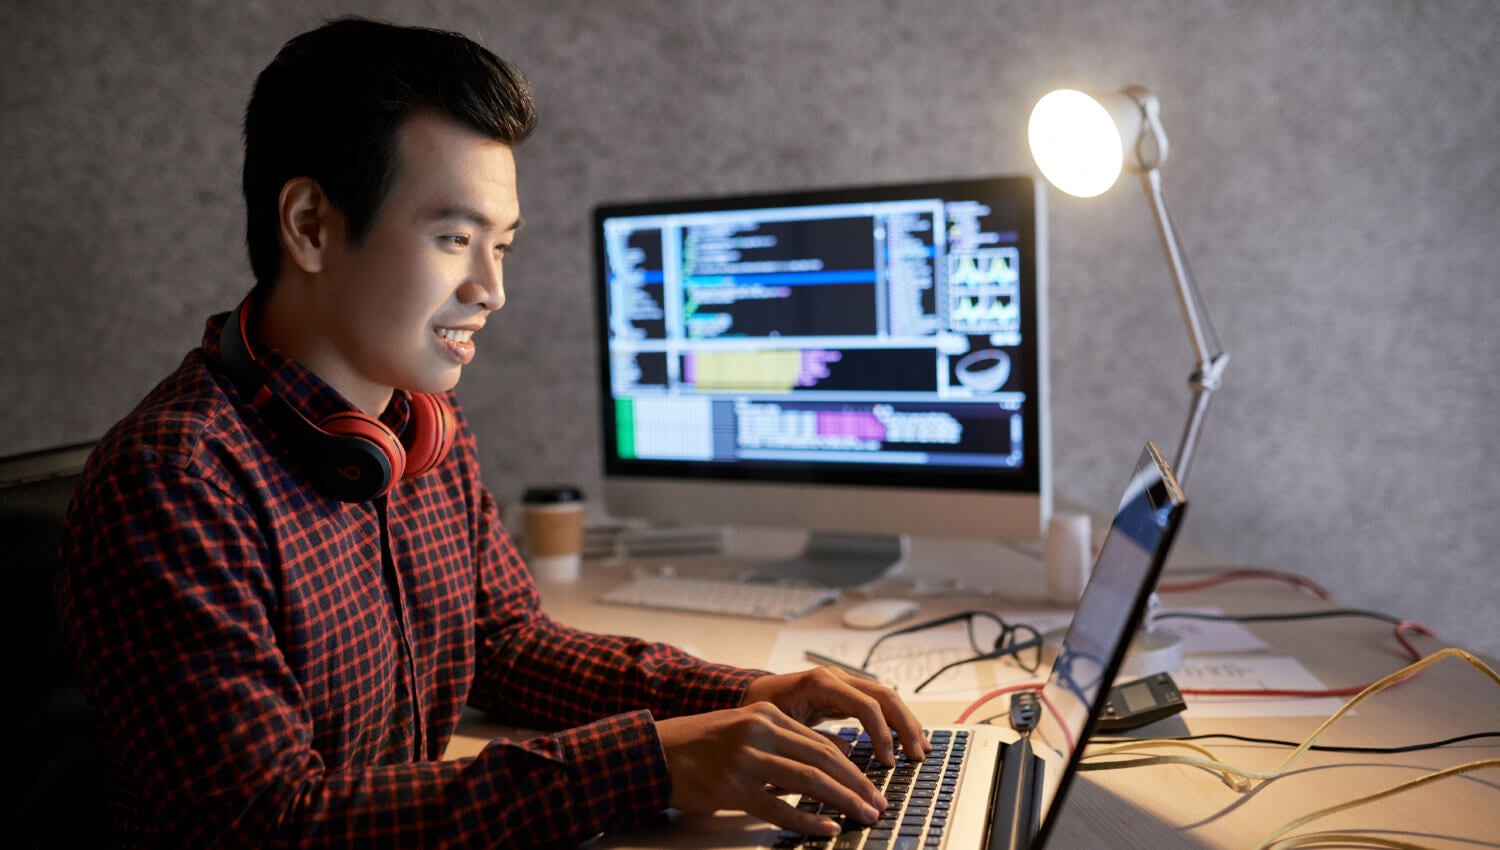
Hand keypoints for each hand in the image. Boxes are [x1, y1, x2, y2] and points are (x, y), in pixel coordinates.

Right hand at [655, 702, 886, 836]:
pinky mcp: (733, 788)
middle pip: (823, 760)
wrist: (656, 752)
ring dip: (843, 801)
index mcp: (767, 716)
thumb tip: (836, 752)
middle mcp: (760, 733)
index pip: (822, 743)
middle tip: (876, 805)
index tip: (872, 786)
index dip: (853, 767)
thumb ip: (787, 739)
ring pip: (809, 781)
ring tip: (864, 816)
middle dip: (856, 785)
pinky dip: (807, 821)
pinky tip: (827, 829)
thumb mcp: (747, 730)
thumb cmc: (702, 745)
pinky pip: (779, 808)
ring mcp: (746, 760)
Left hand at [741, 666, 930, 767]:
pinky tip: (905, 740)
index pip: (865, 705)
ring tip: (920, 749)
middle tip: (917, 756)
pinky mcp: (845, 693)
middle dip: (905, 727)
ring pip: (886, 698)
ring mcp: (843, 683)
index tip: (888, 763)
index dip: (881, 735)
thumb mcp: (781, 728)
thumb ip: (812, 741)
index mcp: (820, 683)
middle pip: (884, 696)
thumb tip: (846, 761)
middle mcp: (836, 678)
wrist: (750, 695)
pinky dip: (894, 722)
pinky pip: (877, 704)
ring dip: (906, 723)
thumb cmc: (759, 711)